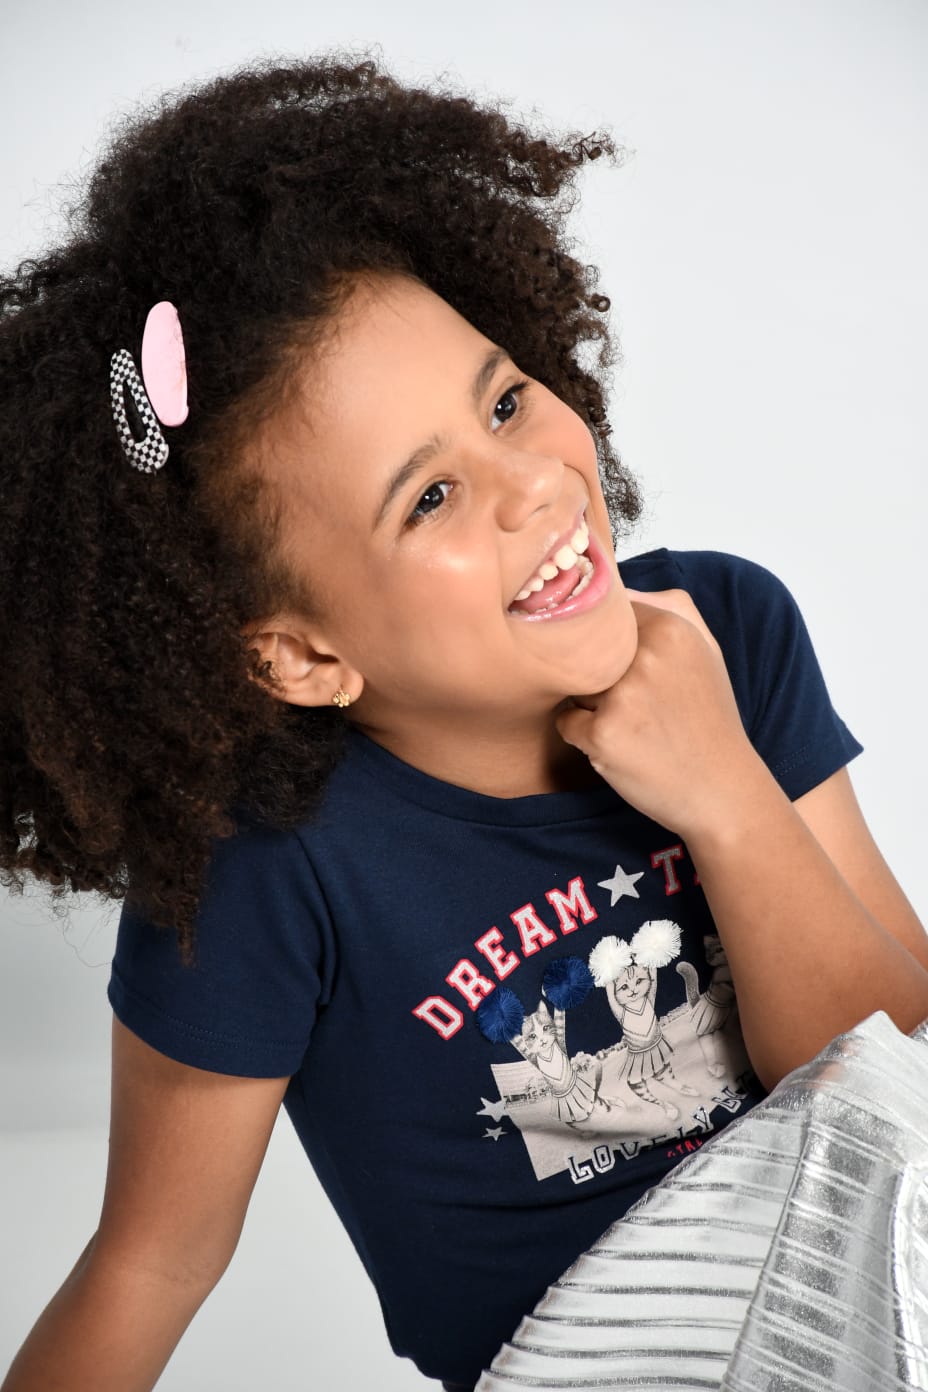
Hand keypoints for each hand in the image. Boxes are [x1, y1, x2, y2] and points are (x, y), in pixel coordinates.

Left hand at [556, 588, 767, 837]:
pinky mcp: (603, 735)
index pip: (605, 615)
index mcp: (670, 628)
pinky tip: (620, 746)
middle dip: (596, 674)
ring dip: (590, 704)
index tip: (625, 665)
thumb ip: (668, 608)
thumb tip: (620, 584)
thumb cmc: (709, 720)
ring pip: (572, 684)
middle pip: (584, 649)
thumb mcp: (705, 651)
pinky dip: (583, 736)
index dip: (607, 643)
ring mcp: (622, 696)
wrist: (722, 790)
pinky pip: (566, 722)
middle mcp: (645, 656)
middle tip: (634, 703)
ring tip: (631, 725)